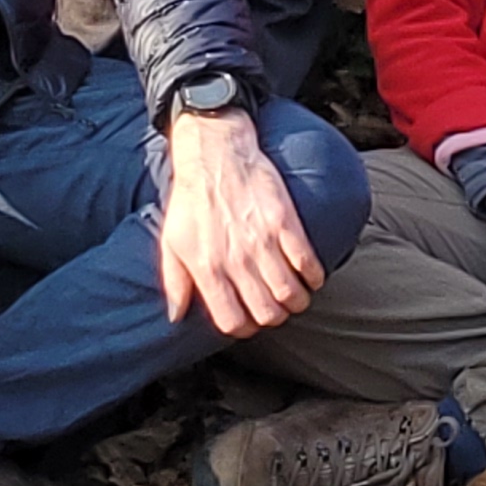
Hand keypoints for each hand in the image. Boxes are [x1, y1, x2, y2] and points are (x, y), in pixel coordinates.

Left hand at [158, 104, 327, 334]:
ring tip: (297, 297)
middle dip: (274, 318)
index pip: (232, 320)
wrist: (214, 155)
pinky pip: (307, 261)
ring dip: (297, 302)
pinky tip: (312, 276)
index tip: (250, 323)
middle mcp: (236, 261)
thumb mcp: (171, 243)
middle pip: (267, 312)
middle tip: (276, 310)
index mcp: (207, 269)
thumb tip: (176, 315)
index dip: (244, 329)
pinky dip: (314, 276)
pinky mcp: (284, 222)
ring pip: (291, 293)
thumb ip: (174, 282)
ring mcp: (262, 242)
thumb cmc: (190, 200)